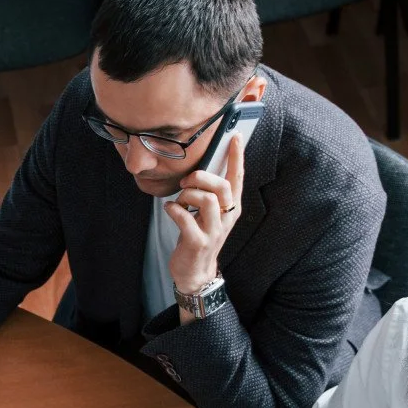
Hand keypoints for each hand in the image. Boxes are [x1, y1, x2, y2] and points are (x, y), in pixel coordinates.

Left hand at [166, 127, 247, 298]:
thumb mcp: (207, 213)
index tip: (234, 136)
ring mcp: (214, 231)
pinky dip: (173, 210)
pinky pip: (185, 219)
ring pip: (206, 200)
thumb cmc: (198, 235)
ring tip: (179, 201)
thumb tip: (200, 168)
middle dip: (201, 177)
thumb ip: (208, 192)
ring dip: (187, 195)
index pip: (237, 177)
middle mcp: (226, 217)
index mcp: (230, 207)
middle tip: (186, 183)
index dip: (237, 157)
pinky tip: (170, 210)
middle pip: (222, 186)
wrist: (195, 271)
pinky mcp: (198, 242)